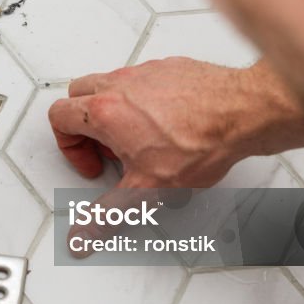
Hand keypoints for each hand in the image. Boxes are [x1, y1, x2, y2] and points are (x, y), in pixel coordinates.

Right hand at [49, 58, 303, 255]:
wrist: (244, 113)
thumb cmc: (202, 141)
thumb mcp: (147, 189)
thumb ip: (108, 214)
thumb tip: (82, 235)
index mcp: (105, 112)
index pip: (59, 117)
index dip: (69, 147)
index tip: (94, 163)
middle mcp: (120, 85)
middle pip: (77, 95)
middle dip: (85, 125)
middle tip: (108, 150)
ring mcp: (144, 72)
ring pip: (109, 84)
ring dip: (112, 111)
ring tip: (136, 139)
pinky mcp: (168, 68)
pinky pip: (140, 79)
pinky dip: (141, 100)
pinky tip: (163, 124)